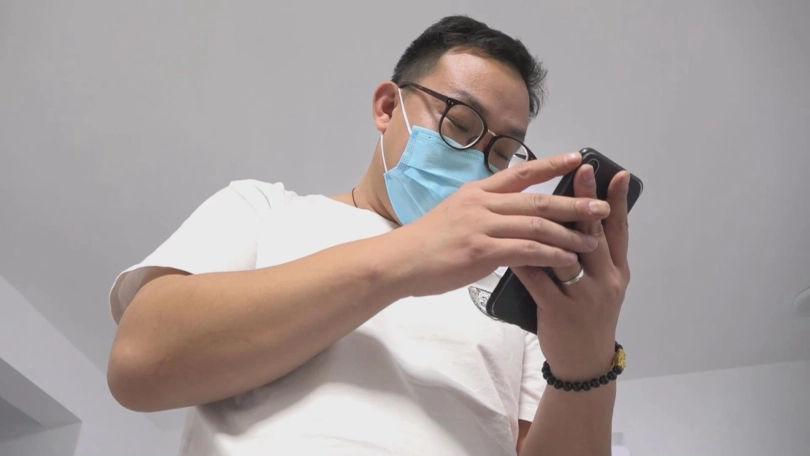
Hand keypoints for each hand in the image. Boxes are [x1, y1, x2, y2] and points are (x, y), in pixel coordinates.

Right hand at [391, 152, 611, 297]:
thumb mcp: (454, 216)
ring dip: (569, 233)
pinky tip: (567, 261)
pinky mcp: (481, 251)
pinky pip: (525, 250)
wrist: (399, 261)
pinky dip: (551, 255)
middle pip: (538, 199)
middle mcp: (482, 204)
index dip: (551, 164)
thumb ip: (483, 214)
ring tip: (593, 240)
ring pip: (536, 225)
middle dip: (574, 203)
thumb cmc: (425, 244)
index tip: (578, 158)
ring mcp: (481, 226)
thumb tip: (506, 221)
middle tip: (602, 207)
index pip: (520, 173)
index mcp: (477, 192)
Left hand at [513, 164, 631, 380]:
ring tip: (539, 200)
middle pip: (594, 233)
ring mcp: (583, 295)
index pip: (619, 229)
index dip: (617, 201)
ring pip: (566, 254)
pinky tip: (510, 243)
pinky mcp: (559, 310)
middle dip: (586, 200)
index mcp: (617, 270)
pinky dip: (523, 258)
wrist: (583, 362)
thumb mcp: (600, 284)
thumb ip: (592, 255)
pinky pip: (537, 279)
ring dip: (551, 225)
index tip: (615, 172)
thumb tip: (575, 216)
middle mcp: (606, 279)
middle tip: (583, 171)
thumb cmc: (588, 316)